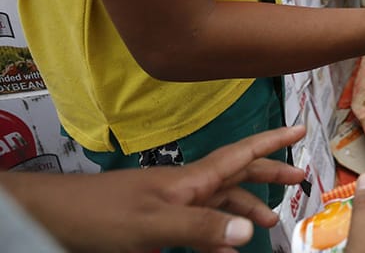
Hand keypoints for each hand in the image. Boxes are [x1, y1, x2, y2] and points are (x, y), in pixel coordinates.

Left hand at [5, 126, 306, 252]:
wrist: (57, 220)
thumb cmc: (100, 214)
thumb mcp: (154, 223)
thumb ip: (201, 226)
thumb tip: (247, 231)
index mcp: (192, 180)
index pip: (242, 155)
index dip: (272, 141)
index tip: (300, 129)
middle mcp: (188, 187)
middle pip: (238, 175)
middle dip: (269, 174)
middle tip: (298, 180)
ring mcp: (173, 204)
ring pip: (221, 201)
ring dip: (246, 207)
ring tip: (269, 219)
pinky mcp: (158, 223)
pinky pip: (200, 224)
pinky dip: (219, 232)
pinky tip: (225, 245)